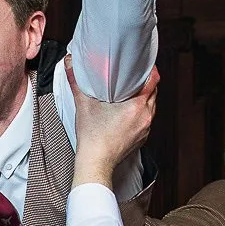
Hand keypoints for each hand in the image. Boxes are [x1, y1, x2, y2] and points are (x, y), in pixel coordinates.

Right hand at [68, 62, 157, 187]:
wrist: (96, 162)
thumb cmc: (93, 138)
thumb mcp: (84, 104)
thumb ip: (76, 80)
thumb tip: (70, 63)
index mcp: (137, 106)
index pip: (153, 81)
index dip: (150, 70)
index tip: (143, 65)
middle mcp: (145, 117)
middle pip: (153, 93)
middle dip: (145, 83)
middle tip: (133, 77)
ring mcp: (145, 129)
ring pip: (151, 107)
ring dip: (143, 99)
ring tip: (130, 93)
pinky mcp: (141, 138)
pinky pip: (146, 120)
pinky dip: (140, 113)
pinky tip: (128, 112)